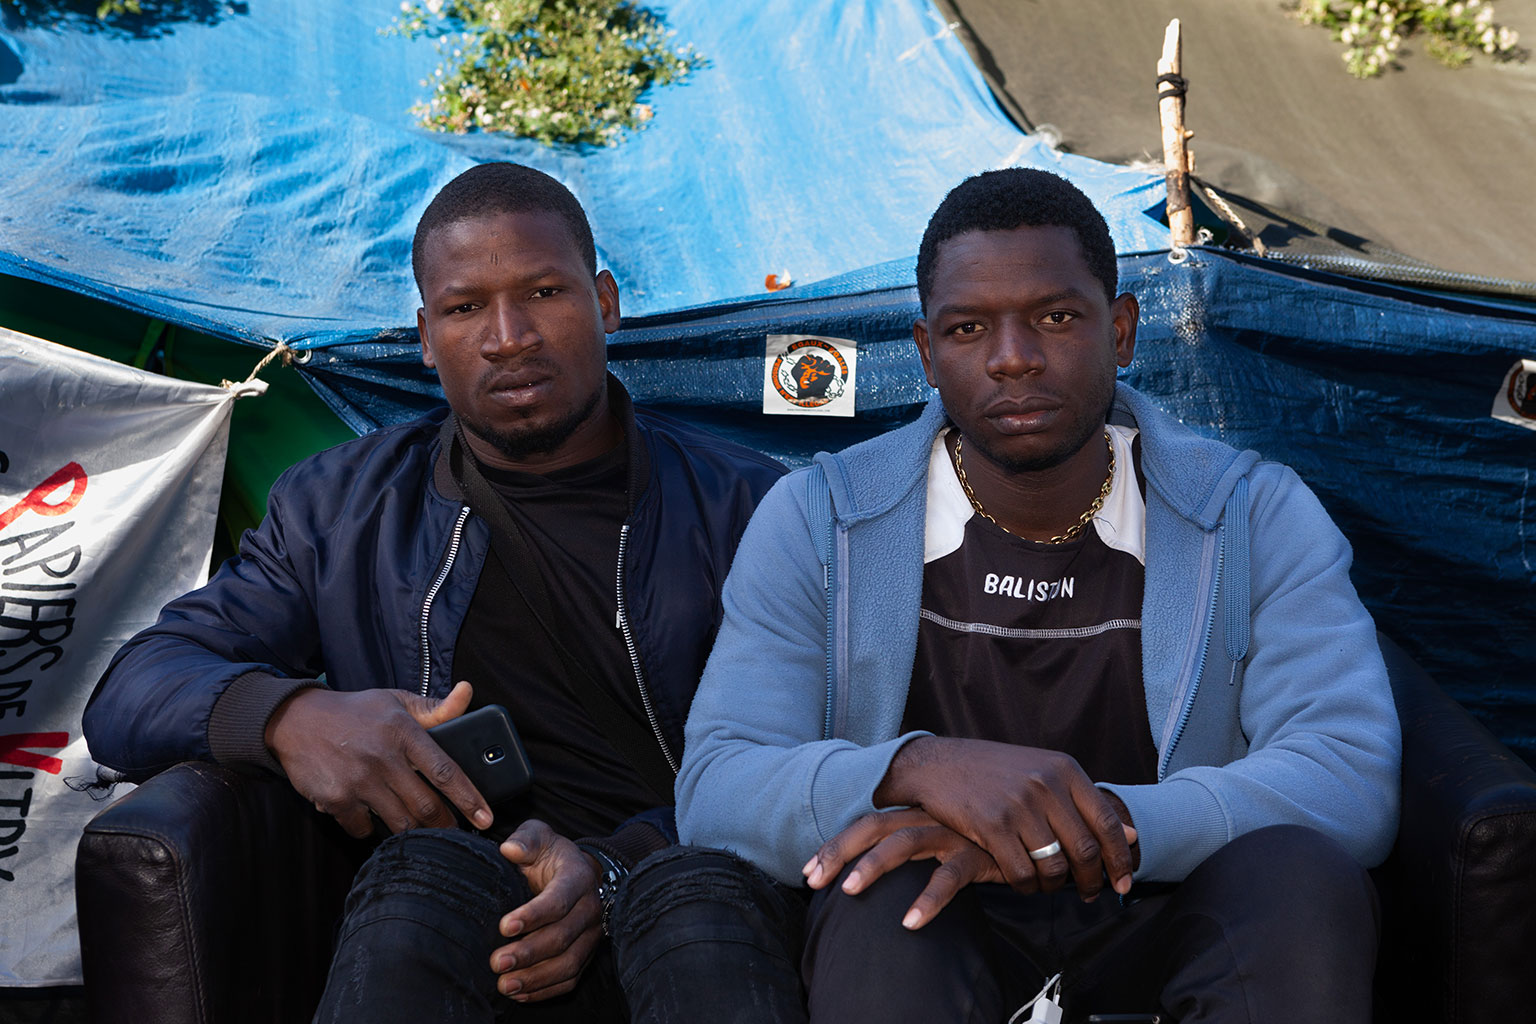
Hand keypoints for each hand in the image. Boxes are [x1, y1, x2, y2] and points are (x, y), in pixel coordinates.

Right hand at [264, 679, 491, 836]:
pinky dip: (371, 826)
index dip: (469, 798)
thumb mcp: (396, 701)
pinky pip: (364, 828)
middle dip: (444, 825)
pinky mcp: (335, 800)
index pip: (445, 771)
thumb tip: (468, 693)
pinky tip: (369, 812)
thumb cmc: (356, 712)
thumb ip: (435, 707)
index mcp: (403, 732)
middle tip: (453, 831)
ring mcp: (358, 781)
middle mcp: (382, 758)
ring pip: (399, 823)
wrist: (295, 720)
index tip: (486, 818)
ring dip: (411, 830)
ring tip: (417, 826)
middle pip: (425, 807)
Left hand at [490, 820, 602, 1001]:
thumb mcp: (538, 836)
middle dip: (528, 953)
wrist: (576, 871)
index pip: (559, 900)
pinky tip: (519, 993)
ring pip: (568, 963)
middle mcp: (589, 908)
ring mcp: (591, 935)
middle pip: (562, 937)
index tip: (504, 926)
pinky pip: (570, 979)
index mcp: (578, 877)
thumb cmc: (550, 855)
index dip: (533, 916)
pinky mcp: (585, 954)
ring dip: (535, 978)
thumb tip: (510, 849)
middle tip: (496, 962)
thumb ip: (525, 839)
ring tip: (504, 984)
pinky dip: (545, 990)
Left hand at [804, 808, 1004, 929]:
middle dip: (839, 851)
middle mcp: (928, 817)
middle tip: (813, 878)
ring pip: (904, 843)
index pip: (866, 824)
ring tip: (849, 890)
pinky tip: (910, 922)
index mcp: (915, 813)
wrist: (1032, 828)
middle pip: (874, 827)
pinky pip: (949, 877)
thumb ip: (912, 847)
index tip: (807, 869)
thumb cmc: (980, 838)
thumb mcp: (941, 838)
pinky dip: (928, 899)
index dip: (836, 844)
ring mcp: (951, 832)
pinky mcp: (977, 852)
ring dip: (873, 865)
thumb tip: (872, 871)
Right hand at [873, 736, 1135, 899]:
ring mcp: (1018, 804)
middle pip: (1085, 849)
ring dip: (1055, 885)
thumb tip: (1134, 834)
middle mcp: (1045, 784)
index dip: (1120, 858)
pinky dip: (1026, 887)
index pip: (1107, 822)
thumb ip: (1084, 802)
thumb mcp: (1043, 771)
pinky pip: (1022, 872)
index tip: (1123, 882)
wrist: (938, 764)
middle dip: (1091, 880)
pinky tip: (1023, 884)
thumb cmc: (993, 770)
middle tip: (1088, 894)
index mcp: (1064, 769)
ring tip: (1050, 887)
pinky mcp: (991, 825)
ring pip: (1054, 865)